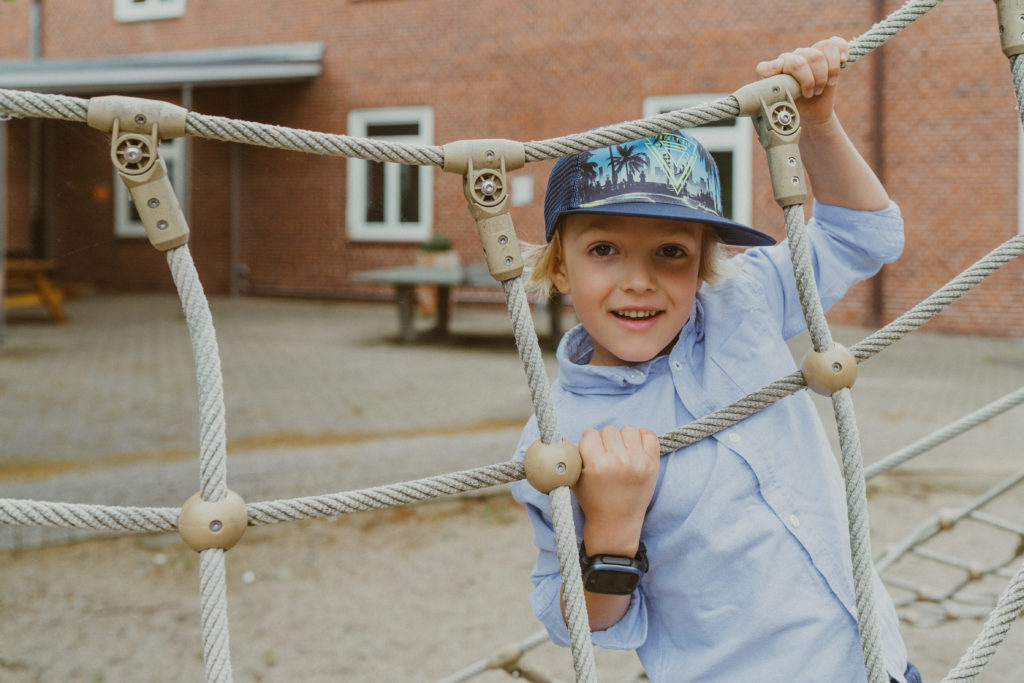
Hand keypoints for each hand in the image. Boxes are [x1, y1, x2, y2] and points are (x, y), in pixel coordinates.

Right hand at [573, 425, 659, 555]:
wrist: (616, 523)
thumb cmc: (592, 500)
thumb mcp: (575, 479)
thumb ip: (573, 455)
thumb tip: (575, 436)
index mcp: (597, 464)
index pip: (590, 434)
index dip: (588, 444)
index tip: (591, 455)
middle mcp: (619, 461)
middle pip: (609, 430)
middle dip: (605, 442)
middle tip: (606, 457)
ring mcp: (638, 462)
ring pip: (628, 429)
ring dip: (623, 439)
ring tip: (620, 454)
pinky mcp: (652, 463)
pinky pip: (649, 434)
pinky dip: (642, 438)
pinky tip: (635, 449)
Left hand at [755, 36, 849, 127]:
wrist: (807, 117)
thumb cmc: (788, 115)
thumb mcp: (771, 115)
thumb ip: (764, 103)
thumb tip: (763, 87)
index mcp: (770, 73)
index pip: (768, 66)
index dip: (782, 74)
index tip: (791, 91)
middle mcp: (788, 60)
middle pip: (802, 58)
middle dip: (810, 79)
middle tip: (810, 94)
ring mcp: (807, 56)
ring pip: (820, 51)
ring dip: (825, 73)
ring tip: (823, 87)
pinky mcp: (825, 56)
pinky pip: (834, 43)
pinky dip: (840, 52)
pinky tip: (842, 62)